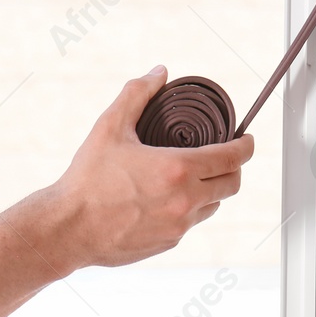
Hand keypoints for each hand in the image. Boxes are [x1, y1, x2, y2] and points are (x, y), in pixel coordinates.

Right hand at [49, 66, 254, 268]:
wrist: (68, 228)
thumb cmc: (87, 179)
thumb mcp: (109, 127)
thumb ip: (137, 94)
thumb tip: (159, 73)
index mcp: (177, 170)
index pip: (232, 157)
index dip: (246, 146)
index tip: (246, 140)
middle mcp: (185, 201)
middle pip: (231, 184)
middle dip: (234, 168)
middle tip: (224, 156)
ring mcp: (178, 226)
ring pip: (213, 206)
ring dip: (212, 190)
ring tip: (196, 176)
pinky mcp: (168, 243)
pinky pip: (191, 223)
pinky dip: (189, 209)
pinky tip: (171, 198)